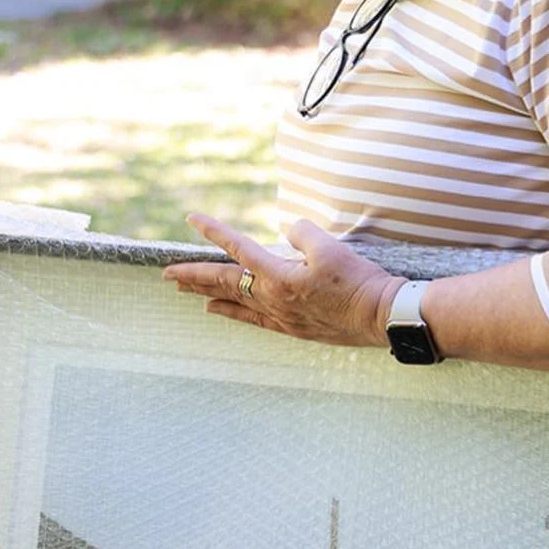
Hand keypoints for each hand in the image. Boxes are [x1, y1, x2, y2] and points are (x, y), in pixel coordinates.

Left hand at [162, 213, 403, 348]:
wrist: (381, 316)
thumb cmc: (359, 281)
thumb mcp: (330, 247)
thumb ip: (302, 234)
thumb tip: (288, 233)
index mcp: (279, 276)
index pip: (238, 248)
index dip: (213, 231)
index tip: (192, 219)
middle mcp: (273, 299)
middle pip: (225, 282)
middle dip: (194, 276)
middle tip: (166, 273)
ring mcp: (281, 316)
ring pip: (235, 303)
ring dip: (208, 294)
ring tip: (185, 290)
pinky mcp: (294, 329)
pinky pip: (253, 319)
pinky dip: (232, 313)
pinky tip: (219, 310)